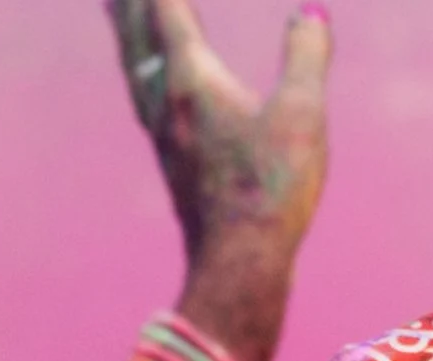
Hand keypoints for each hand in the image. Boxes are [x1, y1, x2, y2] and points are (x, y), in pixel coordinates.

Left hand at [110, 0, 331, 276]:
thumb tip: (313, 13)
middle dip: (127, 3)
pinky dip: (143, 77)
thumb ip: (307, 59)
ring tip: (119, 16)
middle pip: (135, 33)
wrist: (239, 262)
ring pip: (135, 68)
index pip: (166, 7)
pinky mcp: (172, 166)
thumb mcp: (302, 116)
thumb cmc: (270, 189)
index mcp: (191, 77)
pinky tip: (152, 93)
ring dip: (126, 34)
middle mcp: (166, 100)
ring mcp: (164, 136)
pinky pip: (147, 103)